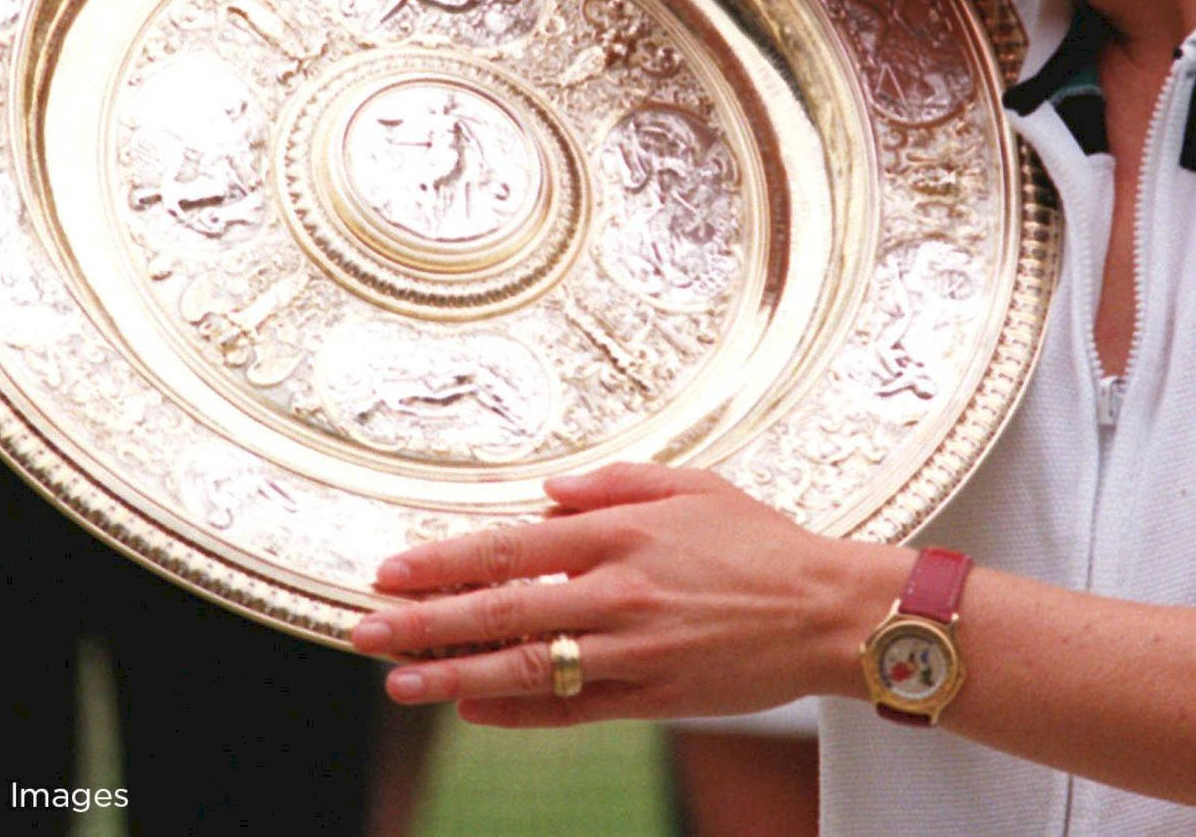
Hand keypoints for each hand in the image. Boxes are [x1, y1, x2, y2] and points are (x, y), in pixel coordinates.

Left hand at [352, 463, 906, 726]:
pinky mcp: (654, 694)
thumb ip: (616, 483)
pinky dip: (518, 712)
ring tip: (398, 680)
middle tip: (365, 631)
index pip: (513, 547)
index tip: (390, 569)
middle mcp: (620, 591)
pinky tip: (472, 709)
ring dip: (455, 675)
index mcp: (624, 533)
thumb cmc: (763, 541)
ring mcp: (635, 649)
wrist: (829, 610)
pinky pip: (573, 708)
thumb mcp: (693, 485)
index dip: (445, 561)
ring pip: (528, 667)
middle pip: (504, 611)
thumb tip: (550, 491)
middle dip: (426, 622)